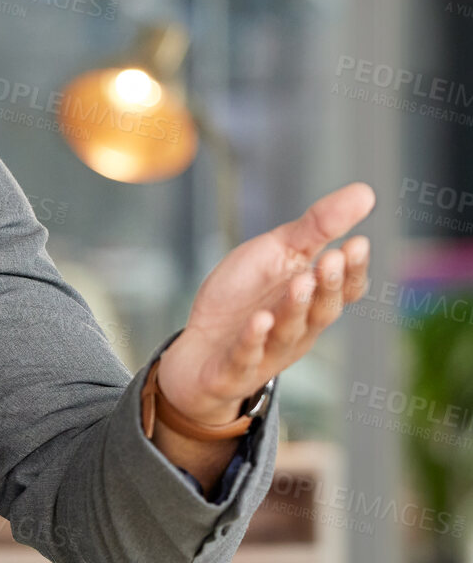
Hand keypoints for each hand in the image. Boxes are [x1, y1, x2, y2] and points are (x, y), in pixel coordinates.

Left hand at [156, 181, 375, 424]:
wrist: (197, 350)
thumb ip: (317, 228)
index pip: (343, 289)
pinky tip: (258, 320)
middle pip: (321, 311)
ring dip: (295, 308)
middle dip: (328, 285)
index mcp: (311, 302)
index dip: (352, 270)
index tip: (357, 243)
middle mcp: (297, 330)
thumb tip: (365, 193)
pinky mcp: (234, 369)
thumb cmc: (242, 298)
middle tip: (331, 258)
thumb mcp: (275, 254)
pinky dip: (252, 340)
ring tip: (300, 281)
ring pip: (287, 332)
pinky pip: (245, 357)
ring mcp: (267, 352)